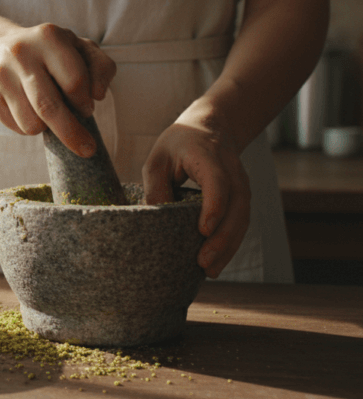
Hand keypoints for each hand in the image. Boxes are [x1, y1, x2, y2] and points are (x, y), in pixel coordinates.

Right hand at [0, 23, 115, 156]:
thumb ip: (101, 68)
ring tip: (47, 112)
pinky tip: (29, 110)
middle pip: (49, 107)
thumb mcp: (81, 50)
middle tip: (87, 149)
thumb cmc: (50, 54)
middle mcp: (21, 53)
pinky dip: (28, 127)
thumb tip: (97, 96)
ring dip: (46, 128)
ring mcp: (1, 75)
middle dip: (71, 134)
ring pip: (31, 124)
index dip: (84, 102)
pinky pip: (16, 128)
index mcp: (49, 37)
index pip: (75, 82)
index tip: (87, 110)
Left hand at [142, 107, 250, 278]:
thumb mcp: (158, 157)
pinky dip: (230, 243)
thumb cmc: (178, 144)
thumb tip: (155, 219)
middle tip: (203, 263)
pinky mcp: (242, 197)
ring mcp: (241, 184)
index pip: (217, 181)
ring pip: (242, 218)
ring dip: (228, 246)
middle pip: (236, 206)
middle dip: (222, 237)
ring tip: (209, 271)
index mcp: (207, 155)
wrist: (211, 127)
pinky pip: (241, 222)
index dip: (213, 206)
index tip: (203, 230)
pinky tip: (216, 262)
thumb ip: (155, 185)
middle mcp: (231, 170)